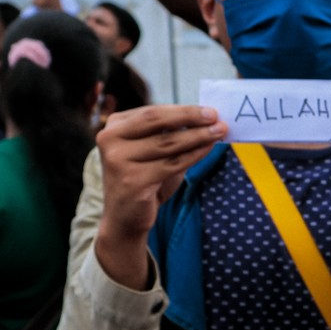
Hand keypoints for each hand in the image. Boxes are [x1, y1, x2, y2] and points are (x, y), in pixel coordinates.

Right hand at [95, 104, 226, 288]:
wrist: (125, 219)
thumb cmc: (144, 180)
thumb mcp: (155, 152)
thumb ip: (171, 134)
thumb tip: (206, 119)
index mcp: (114, 126)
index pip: (153, 112)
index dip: (184, 110)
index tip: (210, 110)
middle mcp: (110, 139)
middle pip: (157, 121)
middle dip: (190, 117)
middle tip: (216, 116)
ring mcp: (118, 160)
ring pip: (168, 142)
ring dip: (198, 135)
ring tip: (220, 132)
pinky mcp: (132, 180)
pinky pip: (172, 163)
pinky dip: (194, 154)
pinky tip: (208, 148)